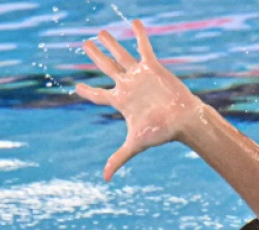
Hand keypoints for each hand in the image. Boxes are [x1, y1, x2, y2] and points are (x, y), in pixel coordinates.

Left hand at [75, 19, 203, 180]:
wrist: (183, 120)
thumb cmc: (160, 131)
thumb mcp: (135, 144)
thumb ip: (119, 158)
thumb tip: (105, 179)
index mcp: (121, 101)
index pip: (98, 94)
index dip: (86, 91)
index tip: (76, 87)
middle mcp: (128, 86)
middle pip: (106, 68)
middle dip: (95, 57)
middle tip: (85, 45)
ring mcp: (139, 75)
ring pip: (121, 54)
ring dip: (111, 43)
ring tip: (100, 32)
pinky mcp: (152, 67)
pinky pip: (144, 47)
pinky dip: (139, 35)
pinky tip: (134, 22)